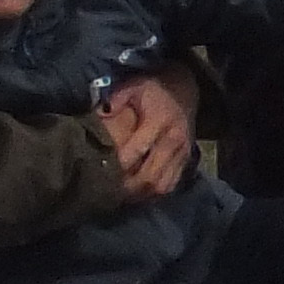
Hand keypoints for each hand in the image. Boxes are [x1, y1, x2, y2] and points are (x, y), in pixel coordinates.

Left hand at [101, 61, 203, 199]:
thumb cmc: (153, 88)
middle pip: (150, 175)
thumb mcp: (132, 86)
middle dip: (128, 187)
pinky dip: (153, 193)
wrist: (185, 88)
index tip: (101, 172)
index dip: (119, 164)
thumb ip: (115, 101)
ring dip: (141, 194)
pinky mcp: (186, 160)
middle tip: (108, 191)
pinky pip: (171, 184)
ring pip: (162, 185)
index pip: (137, 150)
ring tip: (121, 196)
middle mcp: (173, 140)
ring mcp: (182, 153)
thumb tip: (97, 116)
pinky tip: (137, 193)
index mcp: (159, 121)